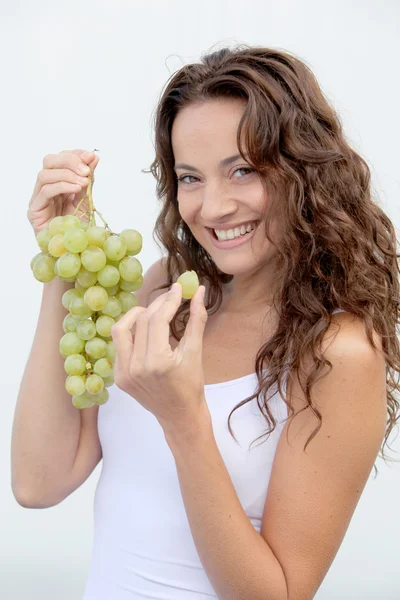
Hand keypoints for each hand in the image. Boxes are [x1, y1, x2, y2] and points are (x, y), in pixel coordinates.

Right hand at [27, 149, 99, 235]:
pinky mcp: (35, 210)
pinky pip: (45, 191)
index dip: (75, 155)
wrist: (73, 249)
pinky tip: (76, 189)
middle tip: (86, 170)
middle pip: (49, 161)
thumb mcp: (86, 199)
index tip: (91, 156)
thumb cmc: (77, 226)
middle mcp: (45, 187)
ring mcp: (38, 198)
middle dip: (69, 161)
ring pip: (45, 174)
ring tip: (83, 182)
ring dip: (67, 174)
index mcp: (57, 182)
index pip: (61, 159)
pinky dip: (62, 186)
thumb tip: (94, 156)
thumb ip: (88, 179)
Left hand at [111, 282, 210, 435]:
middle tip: (171, 297)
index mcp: (157, 362)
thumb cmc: (191, 385)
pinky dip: (131, 333)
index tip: (178, 288)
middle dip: (157, 305)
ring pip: (121, 330)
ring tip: (153, 313)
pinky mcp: (118, 377)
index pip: (157, 320)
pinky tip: (145, 333)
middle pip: (141, 321)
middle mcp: (136, 367)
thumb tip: (199, 291)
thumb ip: (196, 319)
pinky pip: (119, 346)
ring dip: (136, 316)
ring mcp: (123, 373)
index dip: (168, 300)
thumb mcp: (196, 352)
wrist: (179, 415)